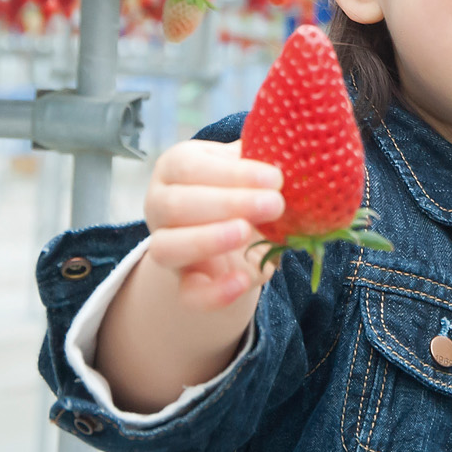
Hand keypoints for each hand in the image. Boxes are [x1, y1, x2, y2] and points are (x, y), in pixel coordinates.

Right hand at [140, 138, 283, 309]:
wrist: (228, 227)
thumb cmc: (238, 184)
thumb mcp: (245, 167)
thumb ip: (260, 160)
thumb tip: (292, 157)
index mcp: (174, 167)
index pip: (189, 167)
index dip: (232, 174)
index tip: (275, 178)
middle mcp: (159, 204)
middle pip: (175, 205)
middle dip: (227, 204)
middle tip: (274, 204)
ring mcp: (165, 245)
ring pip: (166, 248)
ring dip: (207, 240)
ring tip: (247, 232)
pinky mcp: (183, 281)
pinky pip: (188, 294)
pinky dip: (214, 293)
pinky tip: (243, 281)